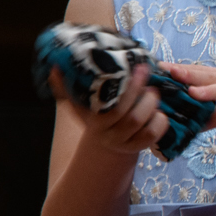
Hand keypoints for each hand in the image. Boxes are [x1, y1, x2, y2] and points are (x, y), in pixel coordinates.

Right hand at [53, 63, 171, 159]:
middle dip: (146, 98)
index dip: (130, 87)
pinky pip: (153, 135)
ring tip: (153, 95)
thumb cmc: (96, 116)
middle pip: (131, 117)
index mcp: (94, 120)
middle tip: (151, 85)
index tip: (141, 68)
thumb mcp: (81, 105)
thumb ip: (67, 88)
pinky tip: (159, 112)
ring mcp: (124, 142)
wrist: (105, 143)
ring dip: (152, 108)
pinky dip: (160, 122)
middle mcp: (108, 133)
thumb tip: (54, 68)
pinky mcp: (139, 147)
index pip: (113, 106)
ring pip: (144, 126)